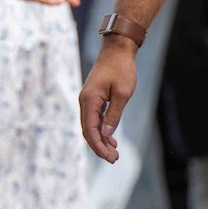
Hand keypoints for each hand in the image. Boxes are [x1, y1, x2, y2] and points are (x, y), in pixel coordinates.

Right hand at [79, 39, 137, 162]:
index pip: (90, 130)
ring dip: (101, 140)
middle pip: (88, 130)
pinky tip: (111, 140)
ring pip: (91, 126)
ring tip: (114, 153)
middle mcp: (85, 101)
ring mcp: (88, 100)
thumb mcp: (122, 93)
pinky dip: (102, 130)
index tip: (110, 157)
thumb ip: (114, 115)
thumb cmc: (121, 68)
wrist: (118, 49)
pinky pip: (95, 119)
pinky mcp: (94, 99)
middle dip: (100, 147)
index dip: (99, 146)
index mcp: (89, 100)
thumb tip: (107, 134)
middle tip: (114, 159)